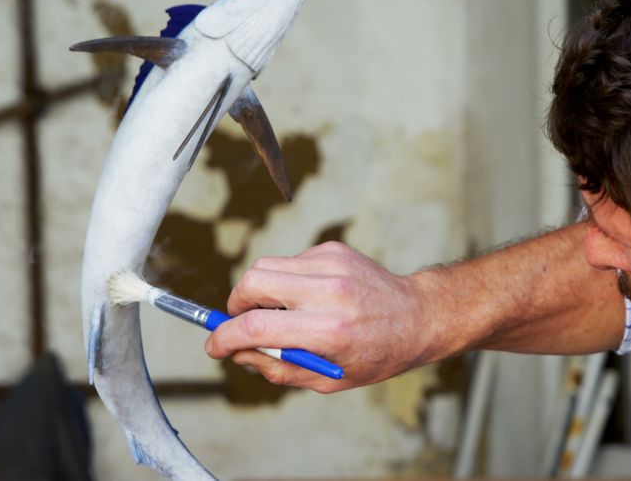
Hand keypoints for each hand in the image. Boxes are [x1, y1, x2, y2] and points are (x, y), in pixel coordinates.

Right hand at [204, 241, 437, 392]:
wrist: (417, 317)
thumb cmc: (375, 354)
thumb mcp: (327, 379)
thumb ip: (277, 369)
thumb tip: (237, 352)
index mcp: (327, 331)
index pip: (255, 326)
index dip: (224, 337)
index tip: (214, 345)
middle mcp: (329, 292)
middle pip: (252, 283)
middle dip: (236, 305)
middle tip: (242, 323)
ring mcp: (332, 265)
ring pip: (267, 267)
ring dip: (260, 291)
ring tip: (281, 312)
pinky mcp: (334, 249)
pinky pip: (290, 261)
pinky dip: (287, 280)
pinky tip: (308, 297)